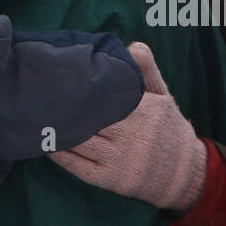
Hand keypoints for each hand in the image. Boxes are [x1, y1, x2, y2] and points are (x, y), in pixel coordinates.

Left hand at [49, 41, 206, 212]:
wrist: (185, 174)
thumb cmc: (169, 129)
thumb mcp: (164, 96)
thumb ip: (148, 70)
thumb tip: (133, 46)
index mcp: (144, 111)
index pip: (106, 96)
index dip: (82, 88)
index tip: (61, 78)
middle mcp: (132, 135)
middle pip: (90, 118)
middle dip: (66, 107)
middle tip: (41, 94)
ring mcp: (120, 159)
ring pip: (80, 140)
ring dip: (59, 129)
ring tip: (40, 116)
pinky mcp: (111, 179)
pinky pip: (79, 166)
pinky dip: (60, 154)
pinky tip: (47, 143)